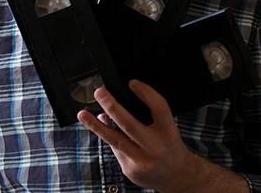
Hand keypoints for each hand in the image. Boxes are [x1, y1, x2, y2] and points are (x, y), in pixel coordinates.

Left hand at [77, 79, 194, 190]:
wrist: (177, 177)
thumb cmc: (169, 145)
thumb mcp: (166, 126)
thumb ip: (148, 113)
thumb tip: (117, 105)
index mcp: (169, 132)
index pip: (159, 108)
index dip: (146, 93)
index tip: (131, 83)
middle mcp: (156, 147)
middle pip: (131, 125)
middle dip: (112, 107)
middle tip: (99, 93)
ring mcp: (142, 161)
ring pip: (114, 140)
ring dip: (96, 125)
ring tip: (83, 114)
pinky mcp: (130, 170)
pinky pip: (115, 149)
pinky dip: (109, 137)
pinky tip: (105, 130)